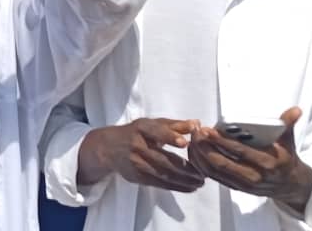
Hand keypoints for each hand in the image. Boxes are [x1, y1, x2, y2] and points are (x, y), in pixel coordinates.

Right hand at [79, 119, 203, 191]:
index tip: (185, 142)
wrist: (109, 147)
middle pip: (163, 158)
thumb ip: (174, 125)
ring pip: (163, 173)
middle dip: (185, 168)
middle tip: (203, 173)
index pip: (156, 132)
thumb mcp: (150, 124)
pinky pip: (159, 183)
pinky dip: (176, 187)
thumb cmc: (135, 132)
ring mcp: (136, 163)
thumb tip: (196, 123)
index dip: (169, 137)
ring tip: (200, 182)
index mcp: (141, 129)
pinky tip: (189, 188)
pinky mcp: (137, 177)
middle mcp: (137, 145)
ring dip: (184, 180)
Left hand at [188, 107, 311, 212]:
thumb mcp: (288, 141)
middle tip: (195, 131)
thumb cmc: (285, 158)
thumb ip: (288, 124)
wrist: (290, 185)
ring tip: (192, 138)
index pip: (240, 151)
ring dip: (199, 155)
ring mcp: (243, 185)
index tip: (207, 130)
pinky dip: (201, 164)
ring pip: (214, 171)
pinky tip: (194, 151)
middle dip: (205, 146)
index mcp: (266, 163)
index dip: (221, 141)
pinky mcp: (235, 188)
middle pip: (222, 162)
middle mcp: (253, 176)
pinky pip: (213, 177)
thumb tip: (296, 109)